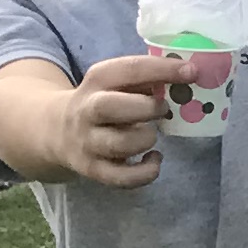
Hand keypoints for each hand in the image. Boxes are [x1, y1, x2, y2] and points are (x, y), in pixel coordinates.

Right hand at [61, 52, 191, 187]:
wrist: (56, 129)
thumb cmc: (104, 101)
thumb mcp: (115, 82)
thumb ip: (147, 79)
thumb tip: (190, 77)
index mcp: (97, 81)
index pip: (127, 70)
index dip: (161, 70)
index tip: (191, 72)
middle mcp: (87, 111)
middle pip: (108, 107)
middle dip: (145, 108)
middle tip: (164, 109)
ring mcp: (88, 142)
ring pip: (117, 144)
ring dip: (145, 140)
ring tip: (151, 135)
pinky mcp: (93, 169)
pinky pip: (121, 178)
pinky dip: (145, 173)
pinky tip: (154, 159)